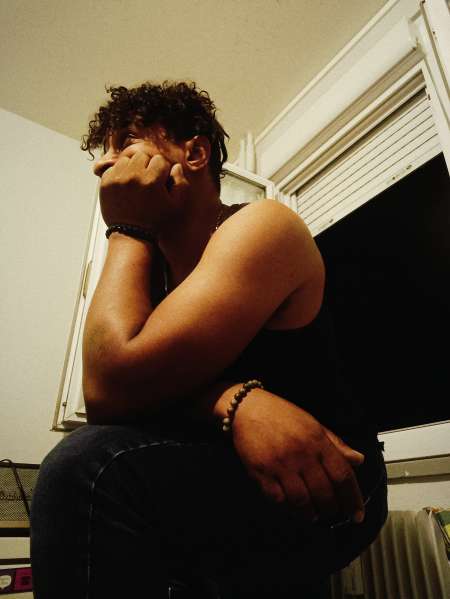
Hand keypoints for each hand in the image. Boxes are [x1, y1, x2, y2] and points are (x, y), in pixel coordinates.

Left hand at [99, 152, 188, 230]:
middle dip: (147, 166)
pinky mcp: (105, 182)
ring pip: (127, 159)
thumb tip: (176, 166)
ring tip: (136, 182)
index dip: (162, 171)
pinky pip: (114, 167)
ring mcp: (117, 178)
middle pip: (142, 156)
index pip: (159, 160)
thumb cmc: (155, 222)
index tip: (160, 182)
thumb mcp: (176, 206)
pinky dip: (120, 173)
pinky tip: (126, 186)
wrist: (131, 235)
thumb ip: (180, 183)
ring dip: (133, 167)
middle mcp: (133, 176)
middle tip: (148, 181)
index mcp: (151, 181)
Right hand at [232, 391, 365, 524]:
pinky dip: (288, 507)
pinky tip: (292, 506)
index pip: (342, 474)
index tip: (357, 515)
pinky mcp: (261, 472)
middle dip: (331, 508)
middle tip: (332, 512)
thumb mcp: (313, 424)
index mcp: (317, 440)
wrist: (247, 407)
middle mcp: (301, 453)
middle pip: (324, 492)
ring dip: (311, 513)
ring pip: (302, 500)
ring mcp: (280, 464)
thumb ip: (335, 444)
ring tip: (313, 514)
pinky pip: (278, 498)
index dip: (353, 498)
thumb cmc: (282, 415)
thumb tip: (358, 460)